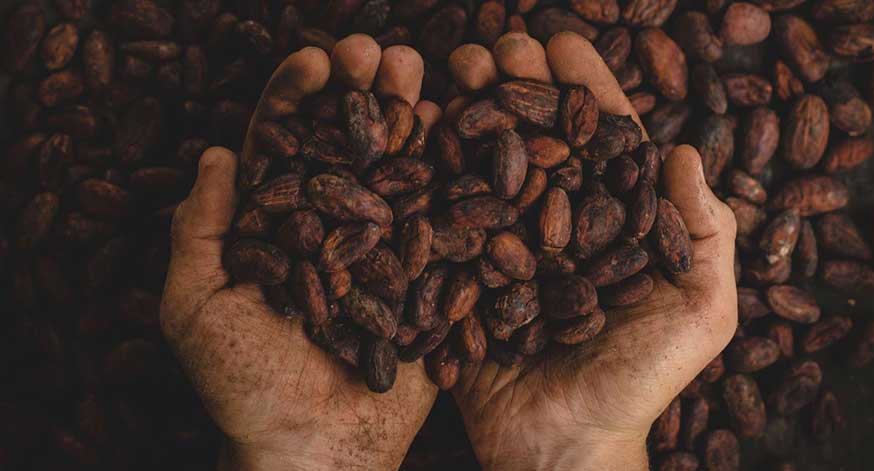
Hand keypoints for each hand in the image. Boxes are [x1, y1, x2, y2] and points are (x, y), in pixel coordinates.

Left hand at [160, 35, 439, 470]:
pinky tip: (461, 132)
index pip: (284, 145)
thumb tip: (217, 153)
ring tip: (422, 74)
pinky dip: (451, 175)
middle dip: (362, 93)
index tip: (317, 60)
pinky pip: (441, 218)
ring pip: (397, 169)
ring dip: (408, 117)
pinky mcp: (425, 275)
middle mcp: (332, 226)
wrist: (317, 449)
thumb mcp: (196, 307)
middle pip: (347, 144)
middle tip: (379, 54)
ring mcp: (383, 247)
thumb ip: (199, 230)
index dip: (296, 98)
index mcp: (276, 226)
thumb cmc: (245, 387)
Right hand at [448, 33, 738, 470]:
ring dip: (468, 111)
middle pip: (537, 138)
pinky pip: (443, 215)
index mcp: (614, 223)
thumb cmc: (639, 383)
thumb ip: (705, 234)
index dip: (584, 88)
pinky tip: (413, 126)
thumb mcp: (700, 314)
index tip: (560, 43)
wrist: (562, 446)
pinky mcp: (462, 274)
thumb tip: (687, 150)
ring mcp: (506, 246)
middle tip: (494, 47)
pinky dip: (427, 169)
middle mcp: (557, 224)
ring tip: (450, 69)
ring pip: (486, 163)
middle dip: (516, 85)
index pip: (600, 139)